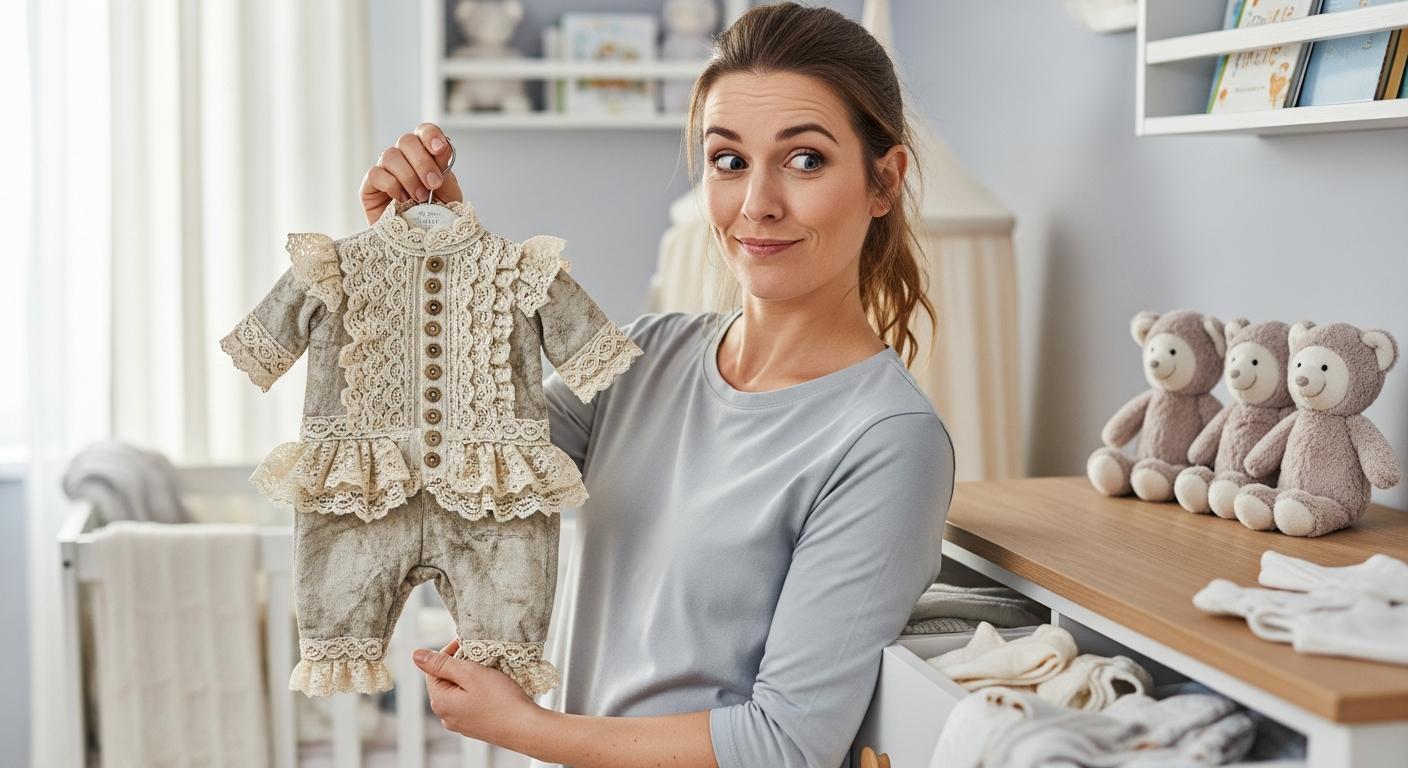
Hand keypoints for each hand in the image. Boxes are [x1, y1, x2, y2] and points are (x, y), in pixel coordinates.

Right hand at [360, 122, 463, 224]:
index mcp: (425, 156)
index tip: (439, 149)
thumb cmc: (436, 221)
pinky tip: (402, 201)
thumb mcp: (449, 198)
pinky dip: (392, 185)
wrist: (420, 247)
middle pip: (406, 140)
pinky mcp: (370, 187)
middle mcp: (403, 160)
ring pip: (390, 155)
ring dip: (408, 176)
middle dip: (423, 162)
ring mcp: (385, 171)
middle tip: (433, 185)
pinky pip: (376, 174)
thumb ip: (447, 175)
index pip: (424, 132)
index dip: (430, 135)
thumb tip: (443, 151)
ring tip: (420, 198)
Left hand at [413, 638, 539, 743]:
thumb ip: (442, 664)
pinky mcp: (476, 726)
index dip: (449, 652)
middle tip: (480, 654)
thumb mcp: (470, 674)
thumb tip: (416, 655)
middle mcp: (446, 716)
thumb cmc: (500, 700)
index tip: (467, 642)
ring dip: (471, 677)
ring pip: (459, 691)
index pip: (434, 669)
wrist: (526, 728)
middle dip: (461, 664)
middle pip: (446, 681)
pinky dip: (479, 691)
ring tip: (489, 669)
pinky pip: (470, 702)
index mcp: (440, 702)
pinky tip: (494, 687)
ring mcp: (461, 723)